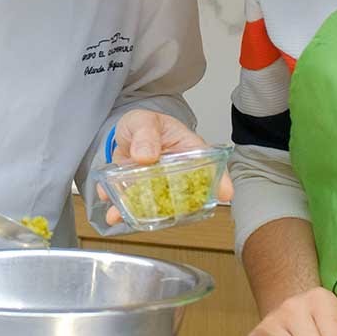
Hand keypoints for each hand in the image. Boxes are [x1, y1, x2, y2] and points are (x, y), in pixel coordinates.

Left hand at [100, 110, 232, 225]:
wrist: (123, 133)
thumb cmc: (143, 124)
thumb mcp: (143, 120)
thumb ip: (146, 134)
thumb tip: (147, 155)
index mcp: (186, 150)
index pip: (209, 165)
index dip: (221, 180)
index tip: (225, 194)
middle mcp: (177, 172)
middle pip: (184, 194)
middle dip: (173, 207)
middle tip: (159, 213)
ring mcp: (158, 185)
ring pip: (157, 204)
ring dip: (139, 213)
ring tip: (120, 215)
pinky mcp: (141, 192)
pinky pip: (134, 204)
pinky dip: (120, 210)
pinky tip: (111, 209)